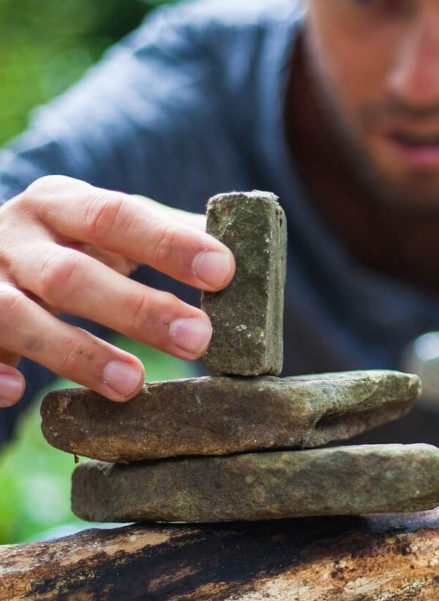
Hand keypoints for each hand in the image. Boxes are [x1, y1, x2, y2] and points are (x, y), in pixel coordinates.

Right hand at [0, 176, 234, 405]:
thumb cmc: (68, 243)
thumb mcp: (108, 228)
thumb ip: (168, 235)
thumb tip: (253, 256)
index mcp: (60, 204)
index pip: (117, 215)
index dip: (168, 243)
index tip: (222, 271)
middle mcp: (14, 238)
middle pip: (72, 274)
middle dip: (136, 308)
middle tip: (198, 339)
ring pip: (17, 316)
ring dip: (76, 353)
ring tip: (133, 383)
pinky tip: (20, 396)